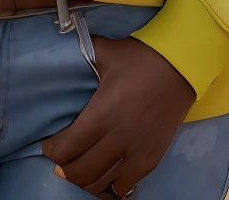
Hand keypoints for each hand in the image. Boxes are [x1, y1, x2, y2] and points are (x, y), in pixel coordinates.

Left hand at [40, 35, 195, 195]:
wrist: (180, 67)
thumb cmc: (140, 58)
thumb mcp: (105, 52)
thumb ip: (82, 53)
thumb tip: (61, 42)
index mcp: (101, 114)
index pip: (67, 148)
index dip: (52, 151)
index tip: (48, 145)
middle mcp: (116, 139)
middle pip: (80, 171)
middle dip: (64, 169)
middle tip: (60, 160)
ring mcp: (135, 153)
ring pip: (100, 184)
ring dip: (85, 181)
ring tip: (79, 169)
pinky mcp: (151, 159)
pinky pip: (125, 186)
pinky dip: (110, 186)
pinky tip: (104, 178)